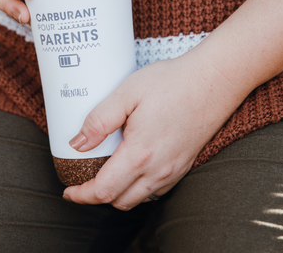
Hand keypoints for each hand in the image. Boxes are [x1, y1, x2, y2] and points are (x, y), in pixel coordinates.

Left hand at [63, 49, 241, 209]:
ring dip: (118, 193)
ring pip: (139, 198)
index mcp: (140, 154)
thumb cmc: (171, 83)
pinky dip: (138, 187)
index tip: (68, 191)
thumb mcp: (126, 93)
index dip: (82, 195)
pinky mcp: (184, 164)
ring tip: (105, 173)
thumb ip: (99, 120)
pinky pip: (156, 189)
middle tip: (82, 180)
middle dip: (97, 197)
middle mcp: (159, 170)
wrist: (213, 81)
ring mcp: (174, 170)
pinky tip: (132, 166)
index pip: (104, 191)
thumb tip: (77, 144)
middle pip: (120, 201)